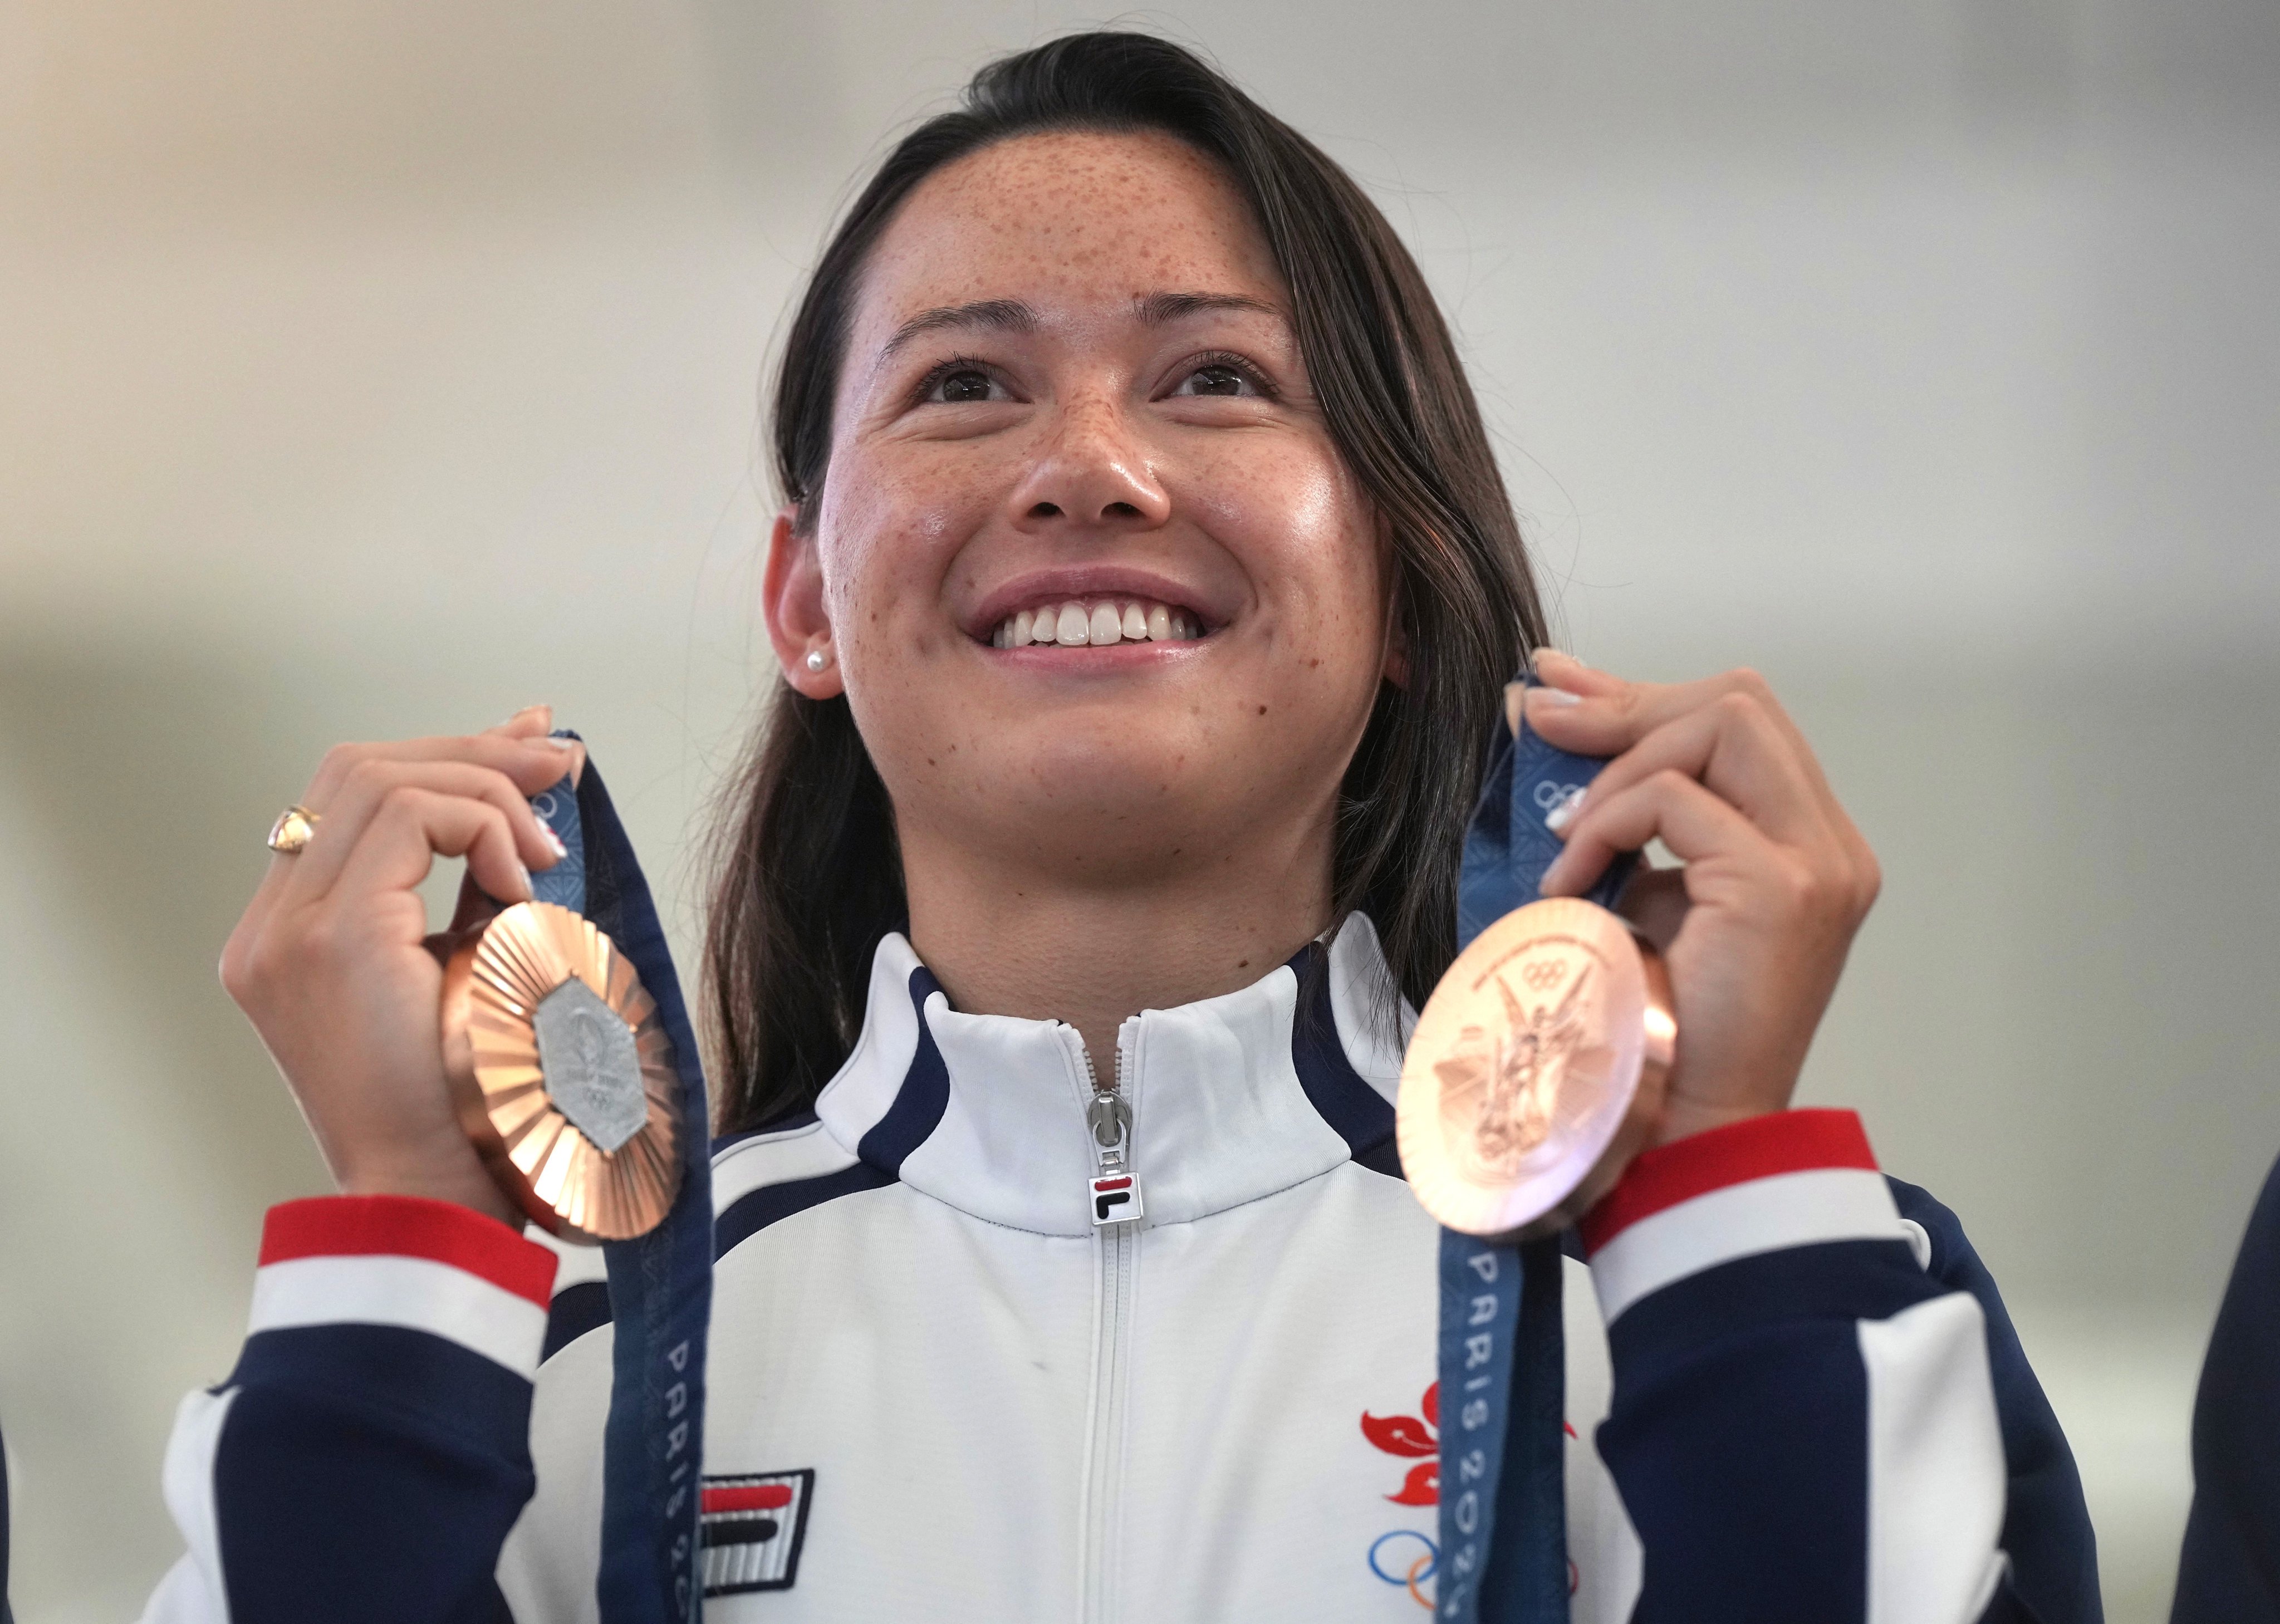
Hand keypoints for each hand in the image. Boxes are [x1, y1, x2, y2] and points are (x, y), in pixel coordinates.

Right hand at [220, 706, 584, 1222]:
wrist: (445, 1198)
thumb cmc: (479, 1096)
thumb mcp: (480, 959)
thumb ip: (486, 874)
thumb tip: (540, 767)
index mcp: (292, 934)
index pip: (353, 796)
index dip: (448, 755)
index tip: (535, 745)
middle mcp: (271, 928)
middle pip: (359, 769)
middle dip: (473, 750)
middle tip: (561, 759)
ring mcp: (287, 932)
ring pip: (379, 778)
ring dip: (486, 788)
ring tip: (550, 844)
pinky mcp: (330, 940)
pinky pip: (407, 817)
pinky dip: (481, 825)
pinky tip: (525, 880)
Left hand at [1522, 651, 1879, 1147]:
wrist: (1685, 1128)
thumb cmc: (1656, 1021)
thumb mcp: (1633, 887)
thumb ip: (1615, 805)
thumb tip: (1541, 703)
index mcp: (1807, 840)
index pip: (1739, 719)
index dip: (1642, 693)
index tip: (1556, 692)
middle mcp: (1830, 844)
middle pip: (1739, 701)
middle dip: (1627, 705)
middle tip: (1539, 729)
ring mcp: (1817, 864)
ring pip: (1720, 725)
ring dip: (1616, 771)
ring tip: (1566, 845)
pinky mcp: (1778, 890)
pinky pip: (1675, 800)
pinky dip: (1607, 825)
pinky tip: (1570, 883)